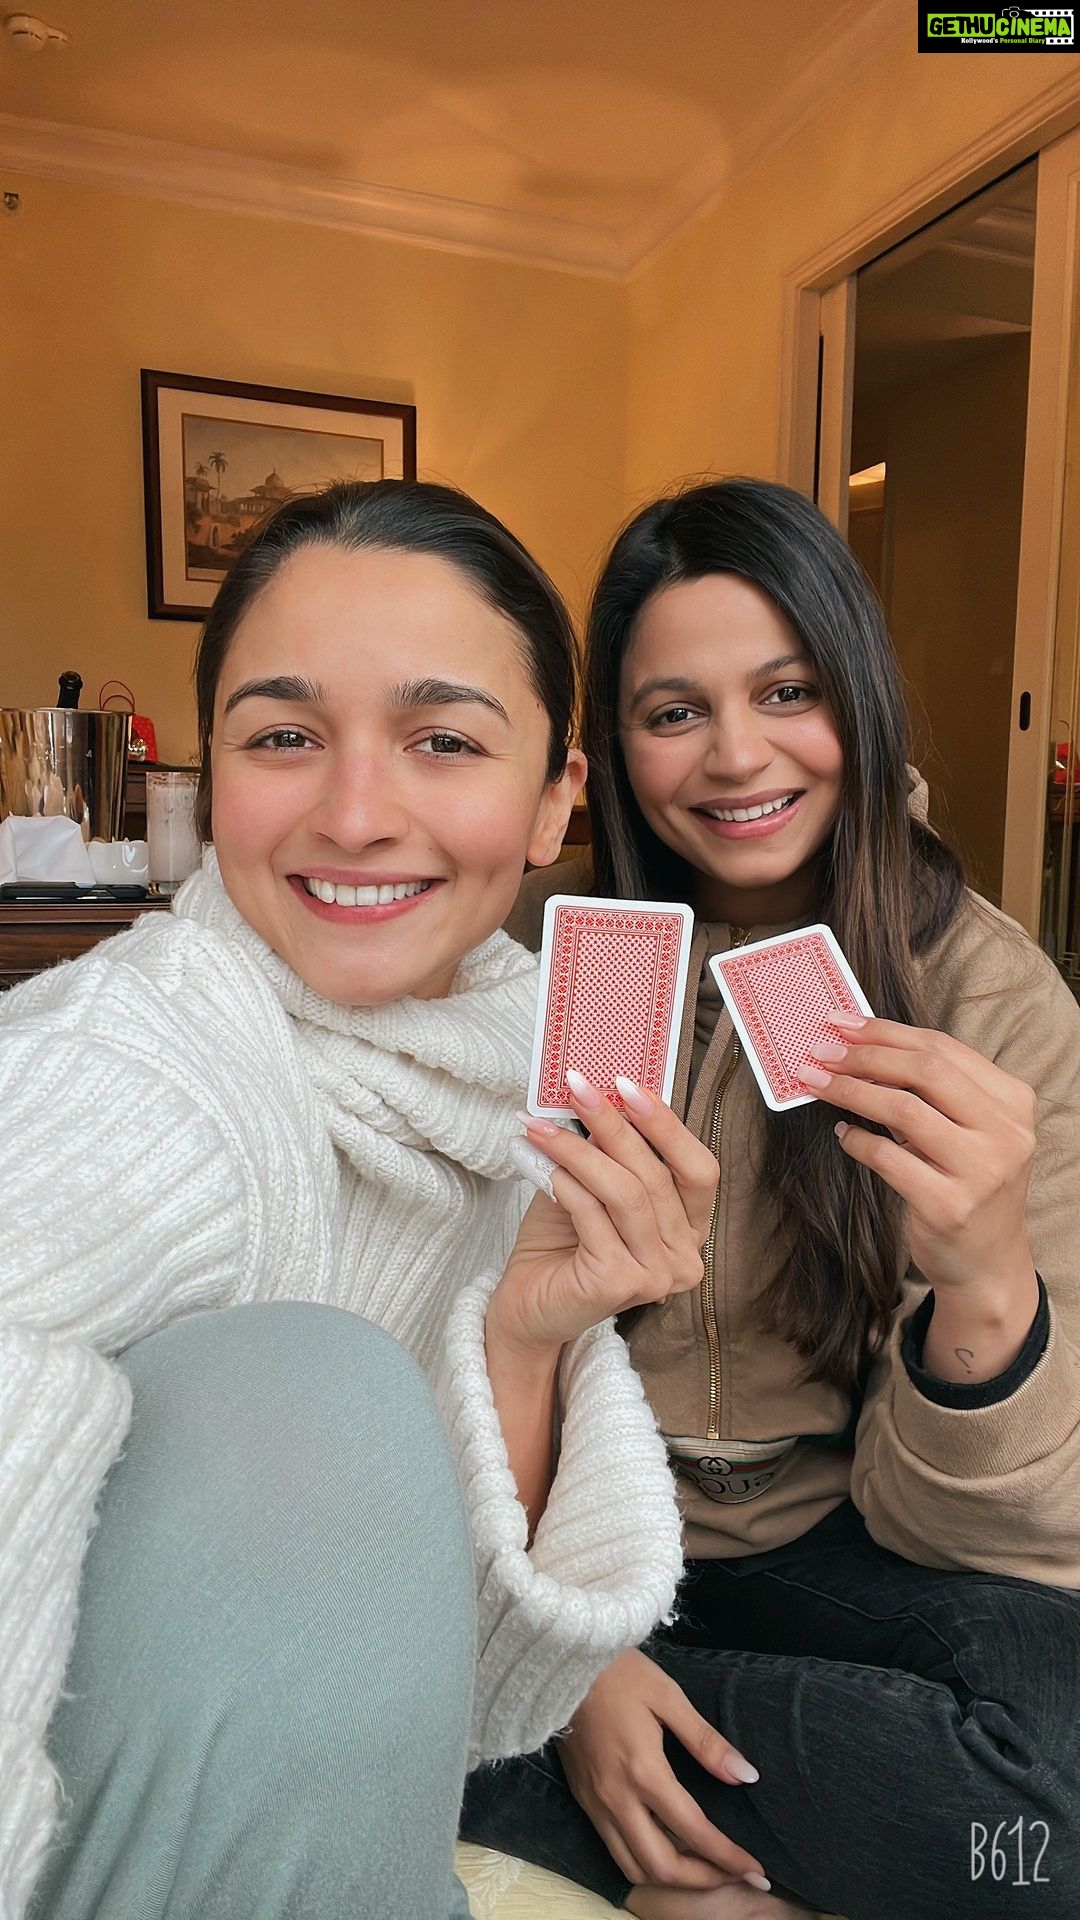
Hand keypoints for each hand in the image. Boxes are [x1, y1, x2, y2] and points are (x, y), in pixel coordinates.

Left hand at [490, 1073, 717, 1355]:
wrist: (526, 1305)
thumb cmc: (561, 1244)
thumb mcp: (590, 1186)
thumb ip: (605, 1152)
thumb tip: (598, 1094)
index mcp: (689, 1230)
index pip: (699, 1169)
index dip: (667, 1125)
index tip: (626, 1084)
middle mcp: (684, 1257)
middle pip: (656, 1175)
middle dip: (612, 1124)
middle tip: (576, 1088)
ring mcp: (657, 1276)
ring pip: (625, 1193)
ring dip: (578, 1150)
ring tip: (540, 1127)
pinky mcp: (621, 1284)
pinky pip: (593, 1215)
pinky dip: (563, 1182)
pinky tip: (536, 1164)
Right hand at [558, 1649, 767, 1891]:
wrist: (560, 1663)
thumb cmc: (618, 1672)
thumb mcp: (668, 1696)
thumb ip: (706, 1742)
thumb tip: (746, 1776)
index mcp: (643, 1772)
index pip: (694, 1831)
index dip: (728, 1857)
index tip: (757, 1872)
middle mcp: (616, 1799)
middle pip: (662, 1866)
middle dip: (704, 1880)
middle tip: (735, 1876)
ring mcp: (595, 1804)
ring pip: (633, 1868)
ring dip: (672, 1878)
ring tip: (703, 1868)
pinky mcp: (582, 1800)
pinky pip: (614, 1851)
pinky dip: (644, 1863)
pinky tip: (665, 1848)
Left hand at [801, 1014, 1036, 1296]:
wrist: (987, 1263)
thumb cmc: (969, 1185)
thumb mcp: (970, 1131)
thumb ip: (934, 1093)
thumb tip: (861, 1048)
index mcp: (1013, 1102)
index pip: (944, 1048)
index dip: (887, 1031)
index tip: (842, 1023)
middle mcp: (1005, 1133)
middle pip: (925, 1071)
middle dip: (865, 1055)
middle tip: (820, 1051)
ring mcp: (981, 1171)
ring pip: (903, 1109)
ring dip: (850, 1091)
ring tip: (817, 1083)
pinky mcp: (948, 1205)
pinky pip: (887, 1158)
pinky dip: (857, 1141)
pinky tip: (843, 1134)